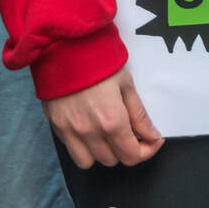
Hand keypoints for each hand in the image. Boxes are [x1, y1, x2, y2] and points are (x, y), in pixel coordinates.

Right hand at [42, 67, 163, 168]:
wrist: (64, 46)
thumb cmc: (97, 59)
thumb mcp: (125, 83)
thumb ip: (139, 114)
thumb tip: (151, 135)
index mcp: (111, 121)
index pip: (132, 155)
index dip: (147, 151)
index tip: (152, 141)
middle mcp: (90, 132)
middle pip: (113, 160)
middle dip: (125, 149)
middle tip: (130, 131)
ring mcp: (70, 132)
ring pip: (91, 162)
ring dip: (103, 152)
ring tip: (108, 132)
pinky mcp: (56, 127)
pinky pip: (72, 151)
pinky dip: (83, 147)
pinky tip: (90, 129)